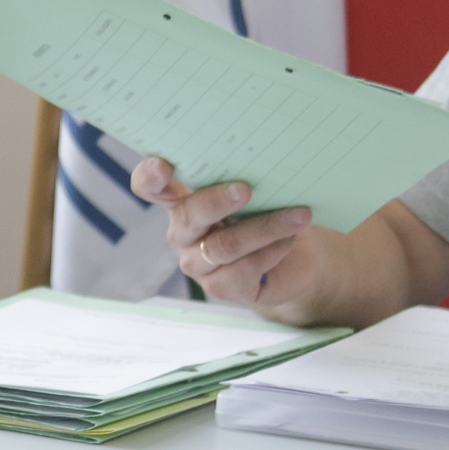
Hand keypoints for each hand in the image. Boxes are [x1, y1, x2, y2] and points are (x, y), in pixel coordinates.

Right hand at [130, 157, 317, 312]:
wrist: (294, 259)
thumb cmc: (268, 214)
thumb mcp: (255, 192)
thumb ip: (244, 179)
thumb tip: (260, 162)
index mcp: (182, 201)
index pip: (150, 186)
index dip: (150, 176)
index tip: (163, 165)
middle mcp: (182, 233)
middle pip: (189, 216)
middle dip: (217, 201)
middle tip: (246, 189)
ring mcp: (197, 264)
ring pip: (224, 245)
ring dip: (265, 227)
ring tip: (298, 215)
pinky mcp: (220, 288)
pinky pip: (245, 268)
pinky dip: (272, 250)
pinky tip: (290, 239)